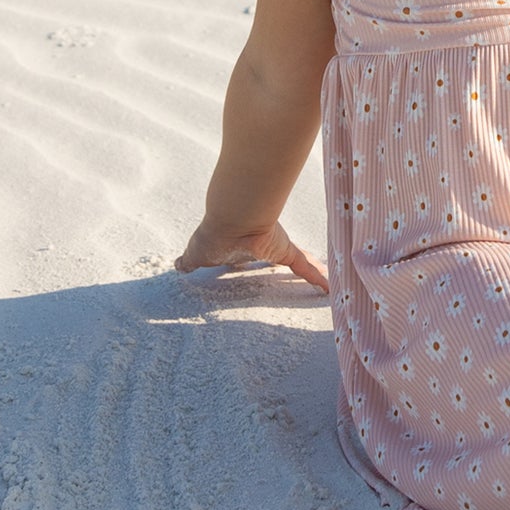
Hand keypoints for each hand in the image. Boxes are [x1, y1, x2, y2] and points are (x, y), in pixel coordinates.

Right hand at [174, 217, 328, 291]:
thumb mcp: (195, 254)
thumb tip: (179, 265)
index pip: (245, 256)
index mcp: (236, 248)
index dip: (249, 261)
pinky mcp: (285, 250)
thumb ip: (188, 261)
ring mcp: (273, 246)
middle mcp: (257, 245)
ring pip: (296, 259)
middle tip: (301, 274)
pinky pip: (304, 265)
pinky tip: (329, 288)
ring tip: (323, 283)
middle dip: (286, 263)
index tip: (252, 265)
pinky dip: (316, 277)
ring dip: (309, 271)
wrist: (227, 221)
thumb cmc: (211, 236)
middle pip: (275, 255)